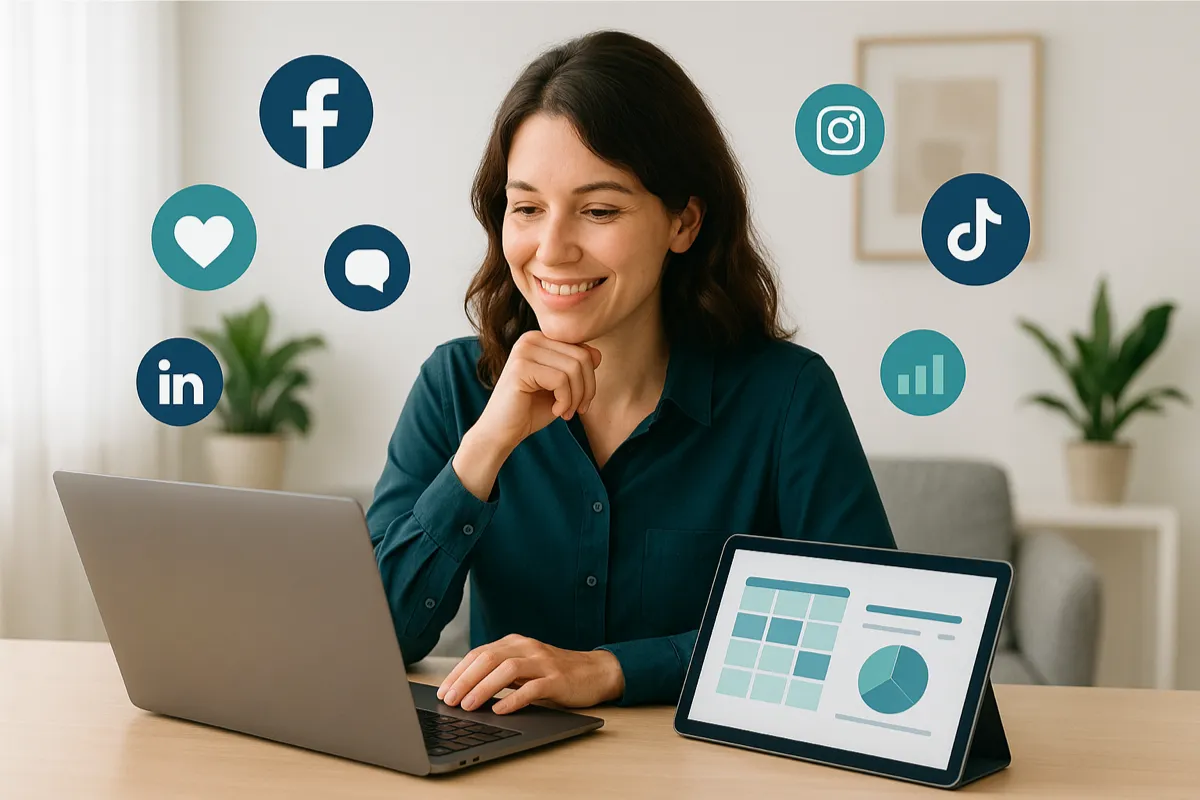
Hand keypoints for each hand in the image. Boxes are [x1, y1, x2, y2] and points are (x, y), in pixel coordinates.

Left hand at [435, 633, 623, 713]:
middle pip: (488, 658)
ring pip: (507, 670)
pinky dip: (513, 699)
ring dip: (483, 688)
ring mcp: (543, 662)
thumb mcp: (524, 668)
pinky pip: (532, 687)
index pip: (478, 653)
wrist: (595, 672)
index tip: (443, 691)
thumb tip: (464, 691)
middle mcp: (527, 647)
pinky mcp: (557, 679)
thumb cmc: (554, 673)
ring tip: (468, 706)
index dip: (458, 672)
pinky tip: (500, 710)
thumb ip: (499, 673)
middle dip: (465, 680)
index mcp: (515, 643)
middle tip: (450, 699)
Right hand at [471, 331, 601, 452]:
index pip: (583, 350)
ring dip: (576, 397)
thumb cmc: (531, 410)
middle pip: (582, 357)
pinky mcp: (521, 367)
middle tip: (577, 410)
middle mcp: (531, 339)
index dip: (590, 378)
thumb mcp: (562, 387)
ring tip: (565, 412)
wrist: (501, 432)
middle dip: (587, 389)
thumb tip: (597, 354)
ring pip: (574, 368)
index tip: (582, 402)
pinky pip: (561, 380)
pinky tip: (555, 411)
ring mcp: (524, 351)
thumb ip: (576, 369)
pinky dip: (565, 401)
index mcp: (540, 339)